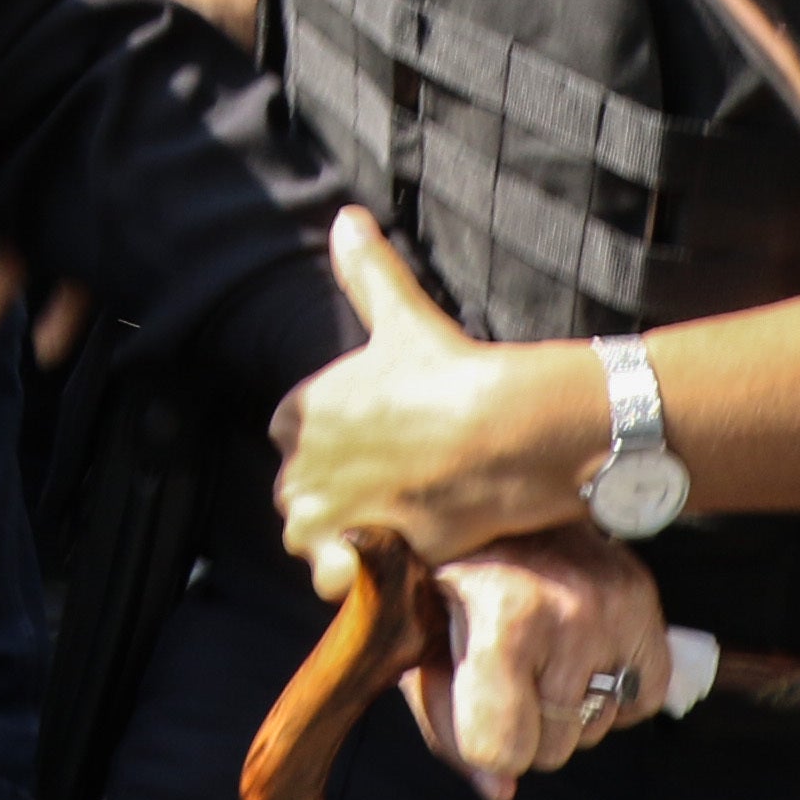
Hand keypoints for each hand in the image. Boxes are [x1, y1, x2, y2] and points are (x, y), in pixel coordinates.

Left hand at [270, 209, 598, 568]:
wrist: (504, 430)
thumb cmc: (454, 371)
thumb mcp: (403, 317)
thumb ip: (368, 272)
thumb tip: (347, 217)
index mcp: (297, 411)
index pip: (294, 439)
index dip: (336, 449)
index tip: (381, 449)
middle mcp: (296, 463)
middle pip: (301, 496)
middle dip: (337, 499)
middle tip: (397, 492)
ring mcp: (322, 513)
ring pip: (311, 542)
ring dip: (342, 544)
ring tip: (396, 528)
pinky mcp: (356, 556)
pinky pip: (333, 582)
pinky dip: (358, 581)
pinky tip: (397, 558)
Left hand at [406, 526, 671, 799]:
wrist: (492, 501)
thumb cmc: (441, 577)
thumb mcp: (419, 644)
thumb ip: (447, 723)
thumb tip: (499, 793)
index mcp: (502, 616)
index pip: (504, 750)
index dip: (480, 742)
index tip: (470, 706)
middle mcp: (570, 612)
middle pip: (550, 750)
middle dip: (521, 726)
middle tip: (499, 668)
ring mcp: (616, 607)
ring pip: (593, 730)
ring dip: (563, 709)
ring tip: (534, 648)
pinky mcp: (646, 605)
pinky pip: (641, 703)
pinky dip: (611, 693)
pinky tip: (575, 650)